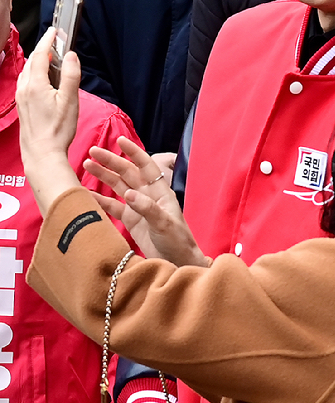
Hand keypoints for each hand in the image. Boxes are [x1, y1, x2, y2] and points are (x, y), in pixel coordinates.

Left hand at [16, 28, 81, 215]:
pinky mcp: (22, 106)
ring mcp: (22, 97)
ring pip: (28, 72)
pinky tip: (43, 81)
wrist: (42, 153)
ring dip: (38, 62)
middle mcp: (25, 87)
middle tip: (55, 43)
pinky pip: (26, 82)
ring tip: (50, 60)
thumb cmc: (58, 129)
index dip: (48, 40)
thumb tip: (71, 56)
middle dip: (43, 49)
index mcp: (36, 83)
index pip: (41, 54)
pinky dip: (34, 74)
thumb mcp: (70, 100)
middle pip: (32, 61)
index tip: (55, 31)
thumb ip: (71, 75)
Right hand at [84, 136, 207, 266]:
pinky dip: (100, 200)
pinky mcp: (130, 221)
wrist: (178, 262)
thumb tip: (128, 194)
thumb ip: (147, 209)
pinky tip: (87, 194)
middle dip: (110, 161)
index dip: (133, 152)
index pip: (146, 166)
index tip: (120, 140)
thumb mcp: (164, 224)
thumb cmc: (178, 241)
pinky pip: (112, 207)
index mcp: (160, 191)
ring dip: (103, 176)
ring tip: (86, 165)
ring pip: (118, 187)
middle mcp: (148, 196)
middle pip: (127, 173)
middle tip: (92, 151)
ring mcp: (137, 207)